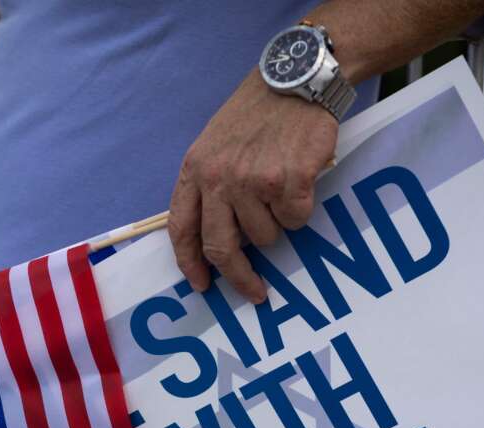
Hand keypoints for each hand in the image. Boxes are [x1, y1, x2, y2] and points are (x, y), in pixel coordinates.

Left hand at [169, 72, 336, 302]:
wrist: (295, 80)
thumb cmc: (257, 114)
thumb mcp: (216, 143)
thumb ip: (209, 185)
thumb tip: (217, 238)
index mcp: (196, 169)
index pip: (182, 228)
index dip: (189, 263)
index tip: (202, 285)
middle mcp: (219, 179)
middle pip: (221, 248)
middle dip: (239, 277)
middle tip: (255, 292)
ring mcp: (253, 182)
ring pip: (266, 236)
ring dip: (278, 224)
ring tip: (282, 192)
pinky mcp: (288, 183)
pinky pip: (296, 220)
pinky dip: (301, 208)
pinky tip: (301, 180)